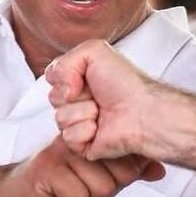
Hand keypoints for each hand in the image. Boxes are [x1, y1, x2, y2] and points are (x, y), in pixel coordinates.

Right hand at [0, 135, 164, 196]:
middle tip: (80, 183)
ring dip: (84, 196)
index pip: (131, 162)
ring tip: (68, 186)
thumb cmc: (62, 182)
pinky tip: (56, 193)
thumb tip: (160, 170)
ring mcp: (65, 151)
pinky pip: (78, 196)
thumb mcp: (102, 177)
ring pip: (101, 188)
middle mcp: (83, 140)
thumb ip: (130, 172)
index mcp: (97, 137)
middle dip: (103, 189)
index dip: (121, 177)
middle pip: (120, 177)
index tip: (100, 174)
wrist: (19, 191)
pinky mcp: (48, 168)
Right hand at [46, 40, 157, 161]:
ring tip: (102, 111)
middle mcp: (80, 102)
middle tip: (97, 95)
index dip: (65, 76)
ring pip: (59, 118)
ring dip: (83, 112)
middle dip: (75, 94)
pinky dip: (85, 131)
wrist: (142, 111)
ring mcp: (81, 124)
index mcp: (82, 81)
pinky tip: (100, 128)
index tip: (85, 77)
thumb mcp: (95, 51)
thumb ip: (65, 60)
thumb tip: (59, 86)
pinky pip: (68, 137)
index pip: (53, 77)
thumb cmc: (127, 83)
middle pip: (53, 98)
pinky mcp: (84, 145)